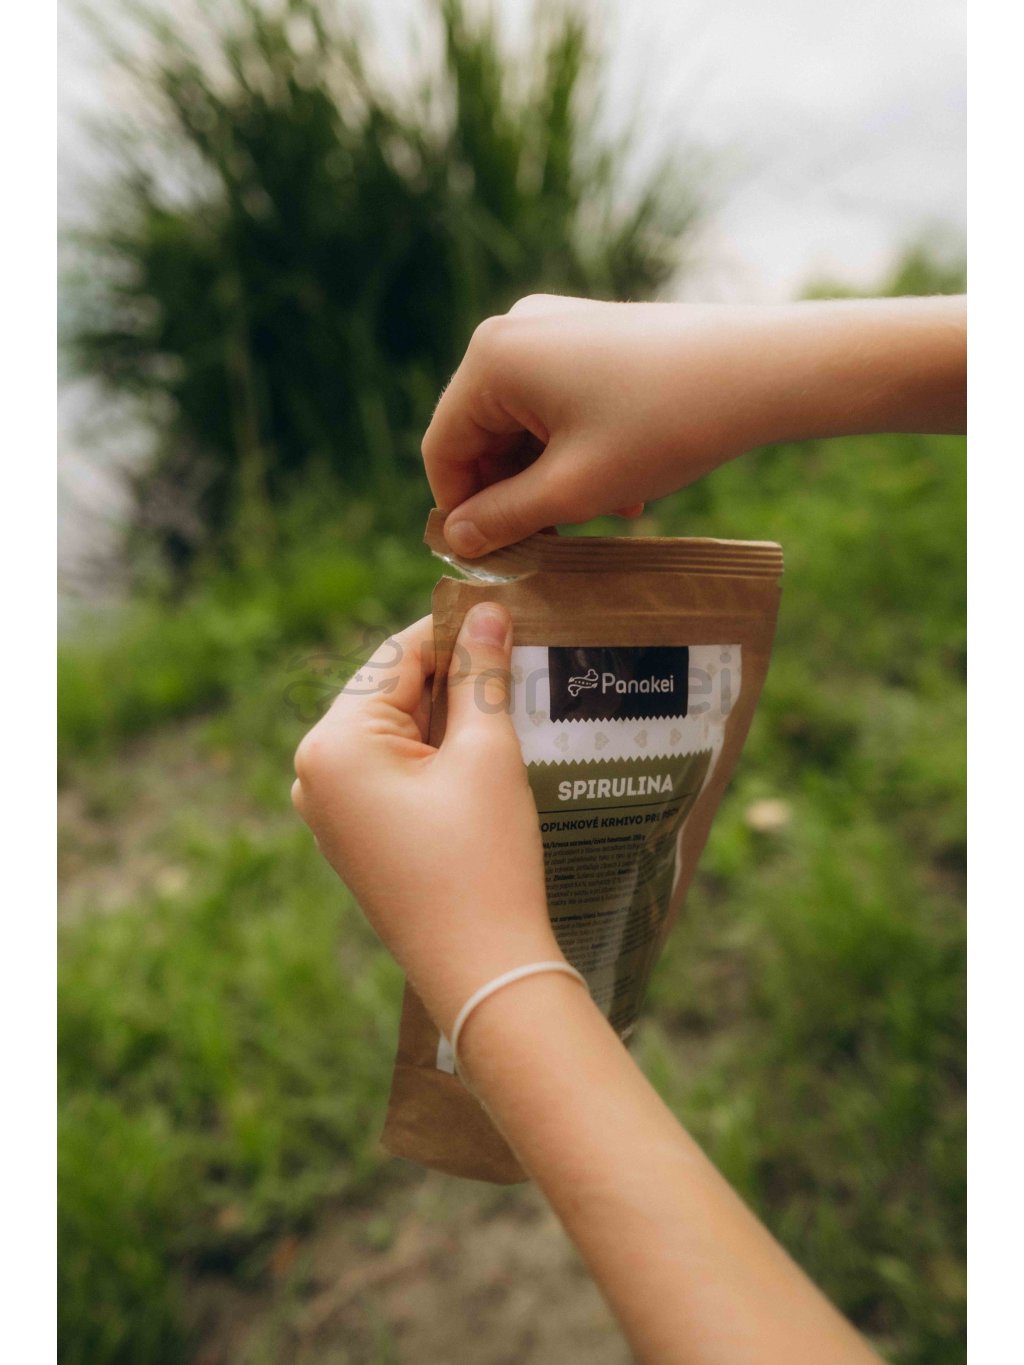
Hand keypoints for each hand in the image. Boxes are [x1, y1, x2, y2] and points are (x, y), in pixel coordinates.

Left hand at [291, 605, 559, 1034]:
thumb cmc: (484, 859)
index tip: (505, 613)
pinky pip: (390, 775)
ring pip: (394, 734)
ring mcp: (328, 812)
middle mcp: (314, 772)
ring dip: (448, 718)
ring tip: (511, 707)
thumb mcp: (487, 754)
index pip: (397, 656)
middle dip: (453, 678)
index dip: (455, 631)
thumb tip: (486, 612)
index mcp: (333, 742)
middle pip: (391, 694)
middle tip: (518, 660)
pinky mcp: (354, 840)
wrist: (482, 971)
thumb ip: (481, 674)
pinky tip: (484, 757)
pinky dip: (434, 758)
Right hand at [421, 294, 768, 556]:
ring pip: (523, 424)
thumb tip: (457, 539)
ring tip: (602, 512)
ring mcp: (553, 327)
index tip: (490, 556)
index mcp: (493, 360)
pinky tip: (621, 482)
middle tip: (552, 542)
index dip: (460, 511)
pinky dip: (574, 447)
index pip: (444, 449)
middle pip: (482, 435)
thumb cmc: (664, 426)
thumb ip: (505, 518)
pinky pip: (555, 402)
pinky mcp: (589, 334)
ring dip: (549, 477)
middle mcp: (512, 330)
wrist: (761, 369)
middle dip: (513, 494)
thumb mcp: (574, 489)